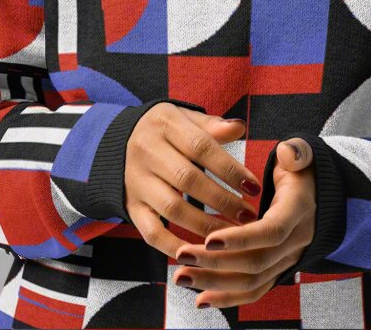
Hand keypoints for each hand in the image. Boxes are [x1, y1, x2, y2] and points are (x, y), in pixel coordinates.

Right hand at [124, 104, 262, 257]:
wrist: (116, 143)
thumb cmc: (165, 131)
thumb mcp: (184, 118)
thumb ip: (211, 126)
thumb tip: (240, 128)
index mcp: (165, 124)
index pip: (201, 147)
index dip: (230, 169)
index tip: (254, 188)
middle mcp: (147, 151)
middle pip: (188, 179)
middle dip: (222, 201)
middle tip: (249, 216)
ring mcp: (136, 181)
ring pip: (172, 208)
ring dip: (206, 225)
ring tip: (233, 235)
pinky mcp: (131, 206)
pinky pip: (151, 232)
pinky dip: (174, 246)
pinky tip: (200, 253)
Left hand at [171, 137, 316, 310]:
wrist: (317, 195)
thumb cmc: (300, 171)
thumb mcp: (301, 155)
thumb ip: (296, 151)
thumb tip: (287, 153)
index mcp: (298, 211)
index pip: (271, 232)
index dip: (240, 238)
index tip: (208, 239)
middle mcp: (295, 242)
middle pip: (256, 262)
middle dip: (216, 263)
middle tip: (182, 256)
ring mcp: (287, 260)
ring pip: (251, 282)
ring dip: (214, 283)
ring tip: (181, 276)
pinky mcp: (277, 270)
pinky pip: (254, 290)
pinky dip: (227, 298)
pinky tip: (200, 299)